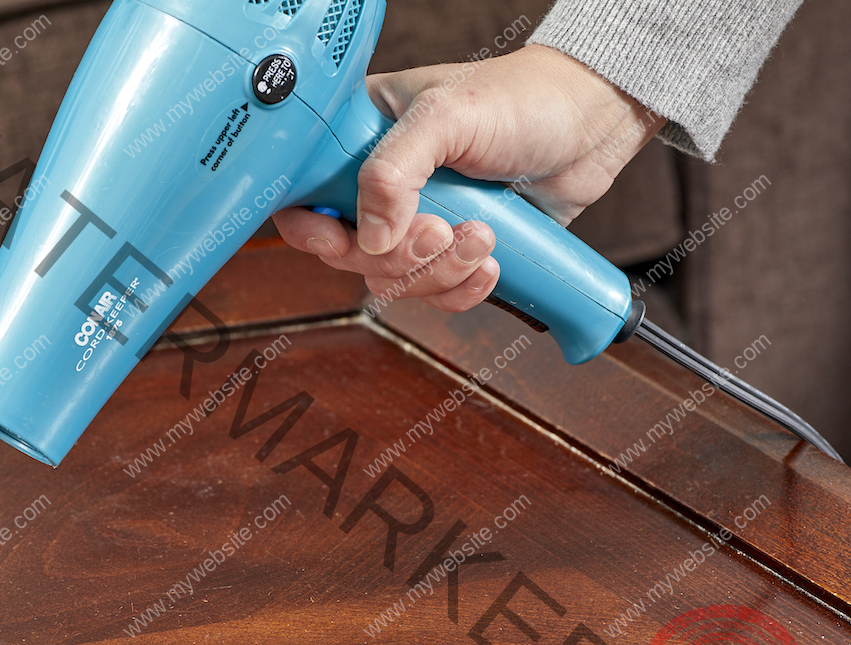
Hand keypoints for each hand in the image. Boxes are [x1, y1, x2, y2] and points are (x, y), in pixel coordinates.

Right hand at [274, 44, 664, 312]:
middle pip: (349, 251)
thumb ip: (394, 170)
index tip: (340, 237)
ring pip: (394, 280)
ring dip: (439, 271)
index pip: (304, 193)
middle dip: (398, 254)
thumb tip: (368, 238)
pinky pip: (436, 294)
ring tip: (484, 235)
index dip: (312, 226)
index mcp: (361, 138)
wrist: (592, 122)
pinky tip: (491, 264)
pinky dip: (462, 289)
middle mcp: (382, 184)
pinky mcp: (454, 251)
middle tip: (440, 229)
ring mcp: (418, 221)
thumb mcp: (448, 116)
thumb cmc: (523, 97)